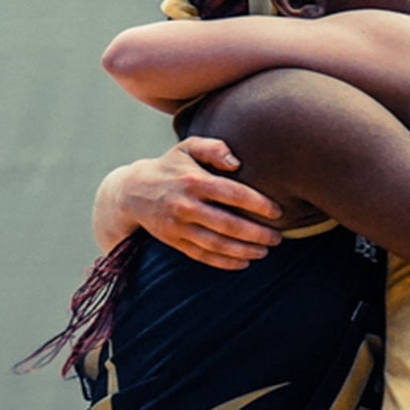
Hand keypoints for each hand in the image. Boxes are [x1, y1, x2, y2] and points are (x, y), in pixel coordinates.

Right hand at [96, 138, 283, 269]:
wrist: (132, 193)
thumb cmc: (170, 167)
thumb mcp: (187, 147)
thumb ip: (213, 148)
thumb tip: (237, 162)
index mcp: (193, 181)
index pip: (232, 193)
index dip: (258, 204)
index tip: (278, 212)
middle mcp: (186, 205)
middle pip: (228, 224)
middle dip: (257, 233)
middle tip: (278, 237)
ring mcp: (179, 226)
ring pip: (217, 244)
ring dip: (244, 250)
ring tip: (265, 251)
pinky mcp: (175, 241)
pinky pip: (203, 256)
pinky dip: (225, 262)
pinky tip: (244, 262)